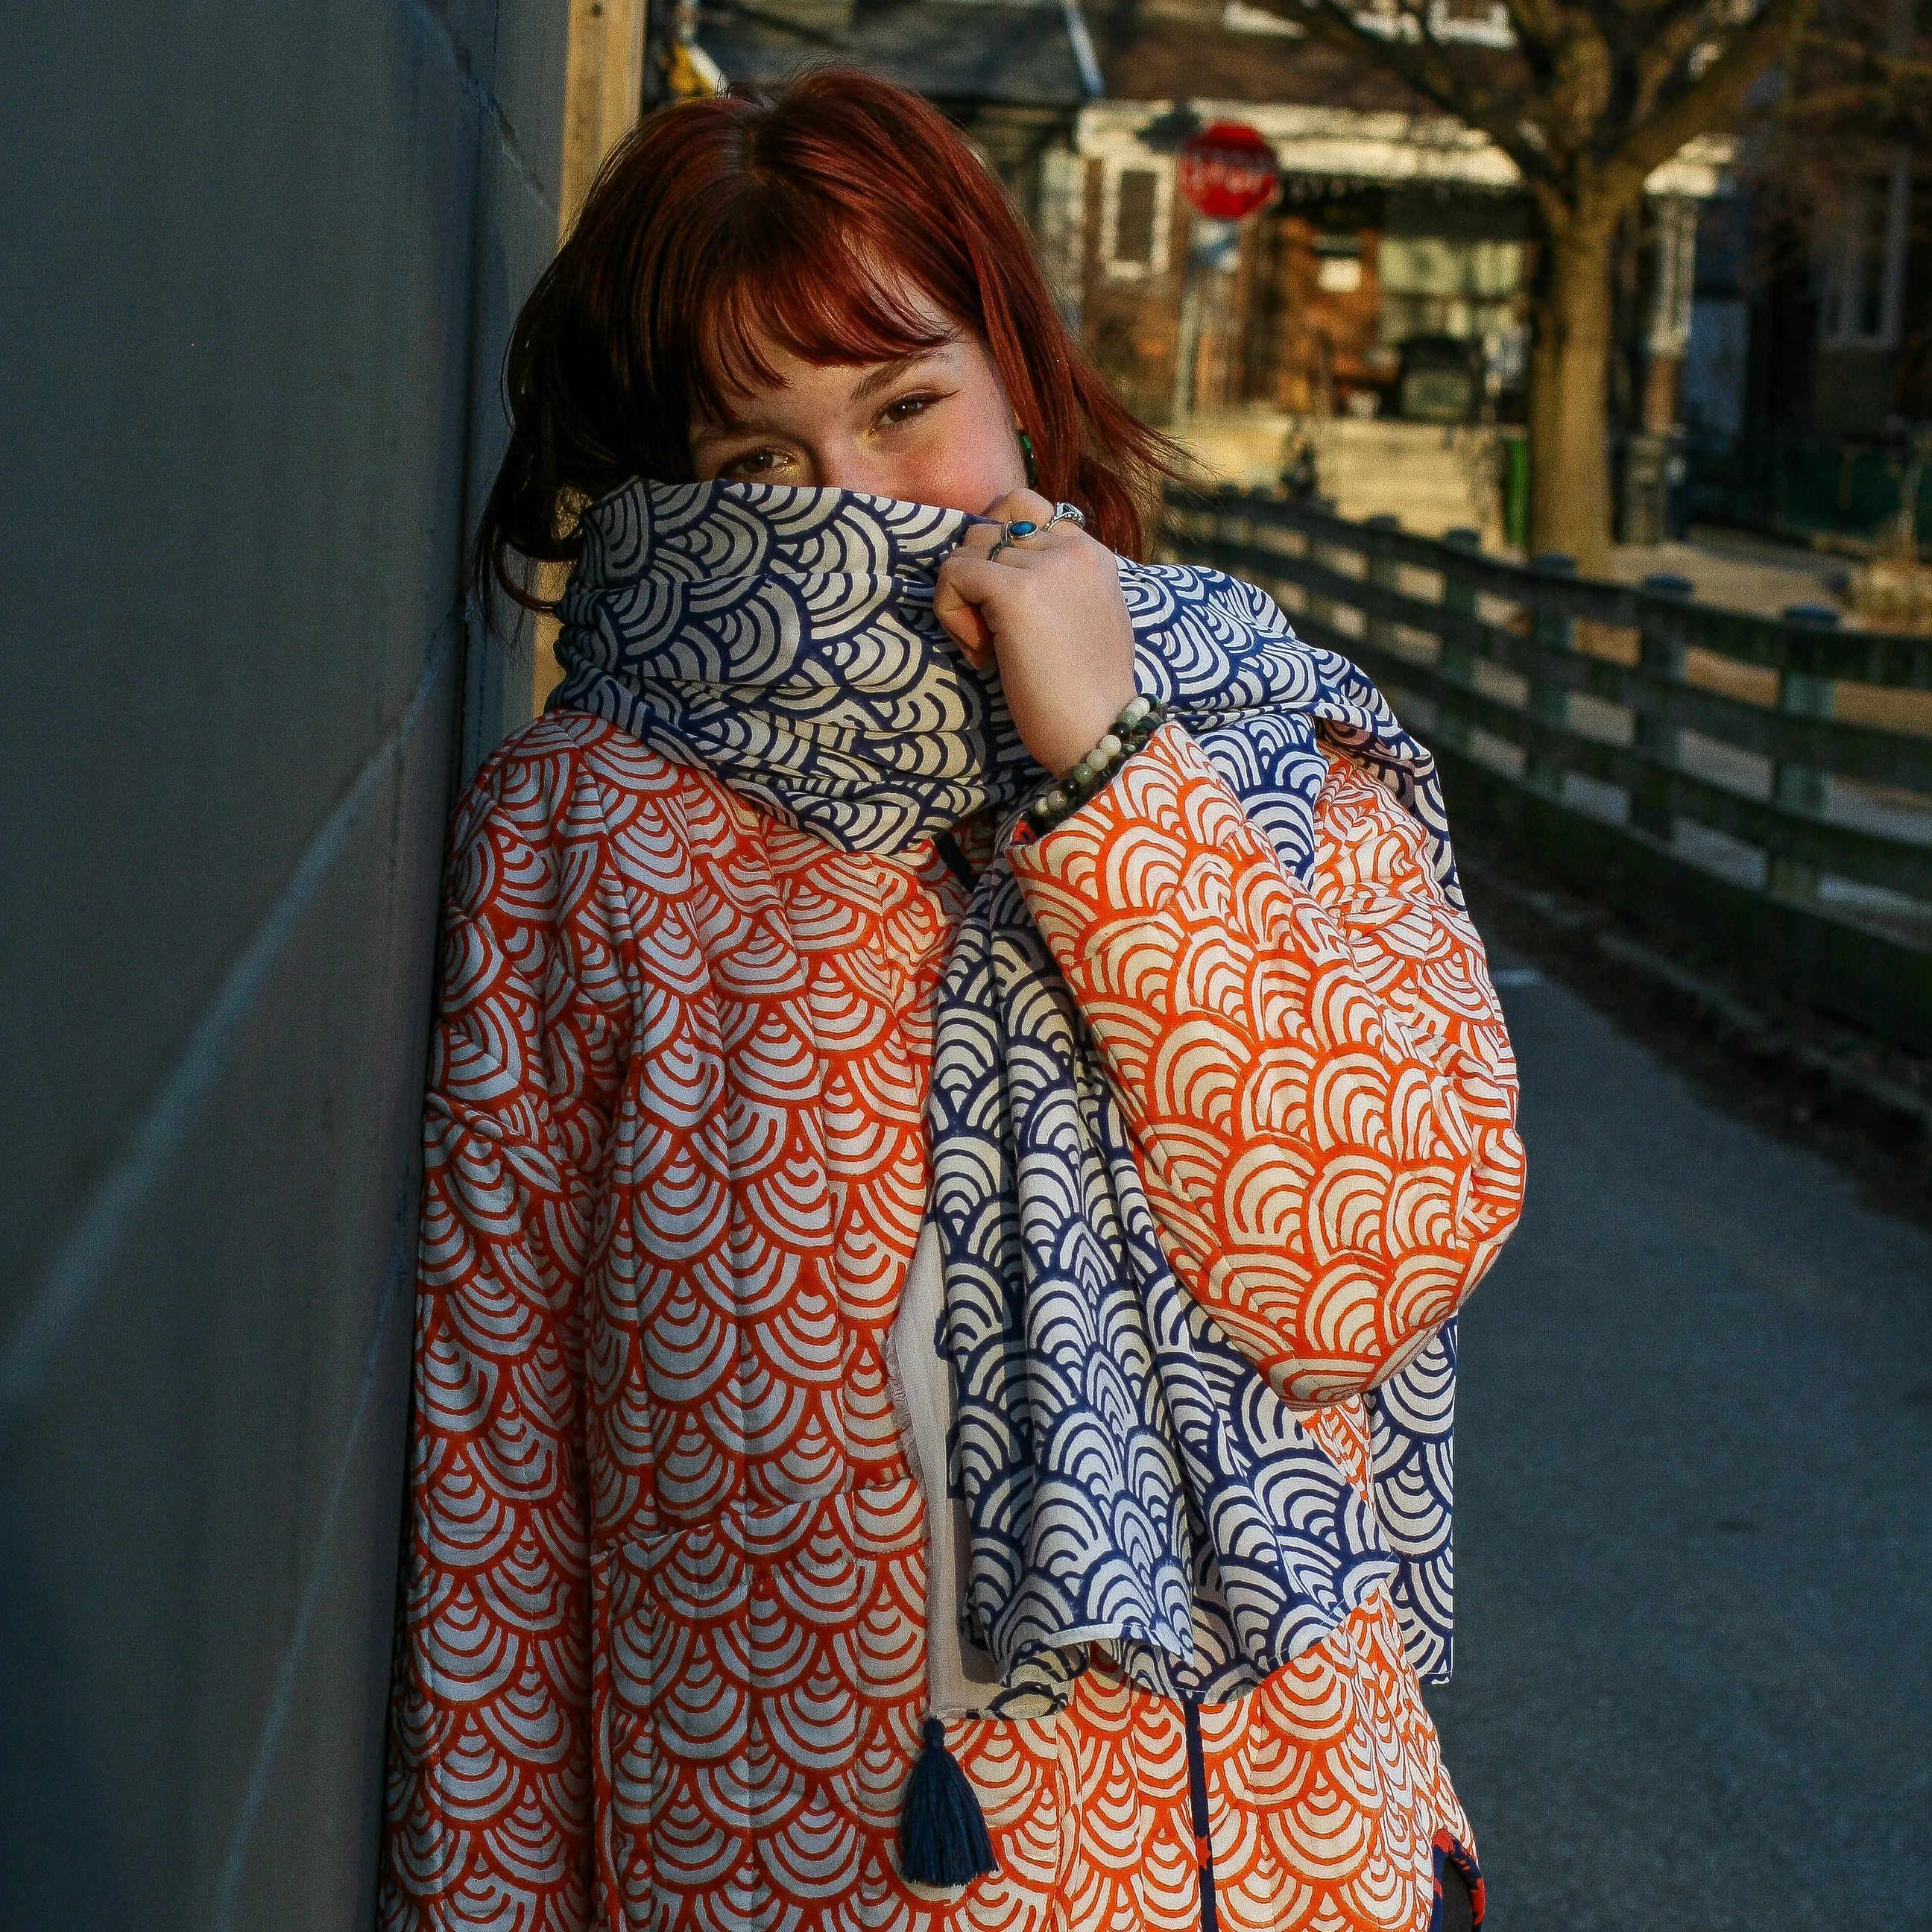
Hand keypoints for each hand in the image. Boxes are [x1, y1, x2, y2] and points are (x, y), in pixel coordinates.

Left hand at [934, 488, 1138, 777]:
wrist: (1099, 731)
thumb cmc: (1086, 693)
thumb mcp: (1084, 619)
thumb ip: (1058, 583)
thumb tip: (1002, 566)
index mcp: (1092, 552)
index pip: (1025, 508)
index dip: (998, 550)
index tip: (1007, 606)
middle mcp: (1072, 548)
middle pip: (988, 529)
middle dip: (978, 579)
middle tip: (994, 636)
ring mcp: (1046, 566)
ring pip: (966, 549)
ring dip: (962, 599)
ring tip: (989, 648)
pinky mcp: (1015, 591)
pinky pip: (952, 573)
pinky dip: (950, 613)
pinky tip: (980, 654)